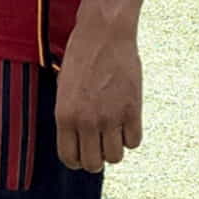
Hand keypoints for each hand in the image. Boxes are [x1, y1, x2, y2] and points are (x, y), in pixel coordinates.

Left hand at [54, 17, 141, 172]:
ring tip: (114, 131)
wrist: (104, 34)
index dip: (77, 159)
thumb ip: (69, 117)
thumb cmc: (81, 57)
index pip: (69, 158)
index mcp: (64, 116)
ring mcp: (110, 117)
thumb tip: (78, 141)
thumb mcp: (64, 89)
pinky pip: (134, 142)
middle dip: (96, 158)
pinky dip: (131, 136)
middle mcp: (86, 121)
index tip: (83, 152)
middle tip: (100, 144)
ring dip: (115, 148)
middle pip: (93, 164)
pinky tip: (127, 121)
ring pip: (115, 157)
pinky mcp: (132, 110)